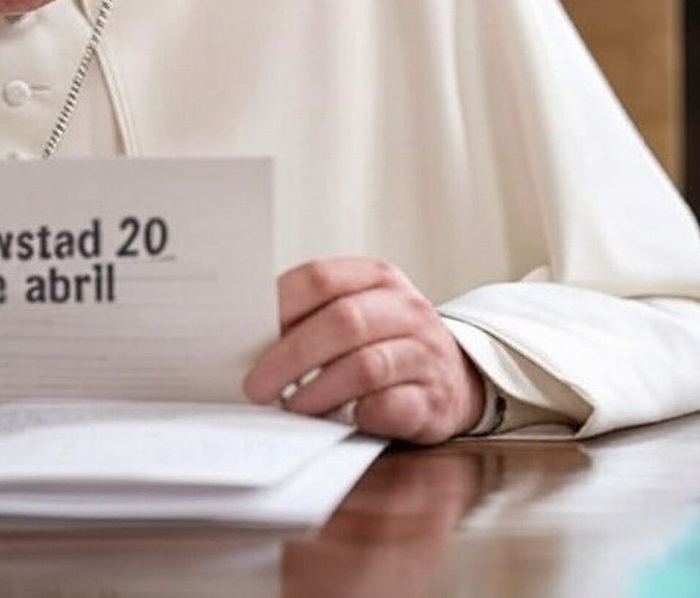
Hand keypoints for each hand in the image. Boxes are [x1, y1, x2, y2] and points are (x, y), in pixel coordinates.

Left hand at [243, 257, 485, 443]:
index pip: (321, 278)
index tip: (244, 336)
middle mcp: (406, 309)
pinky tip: (340, 421)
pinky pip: (392, 406)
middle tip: (257, 386)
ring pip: (365, 366)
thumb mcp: (357, 314)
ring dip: (318, 391)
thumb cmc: (386, 344)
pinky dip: (359, 415)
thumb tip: (249, 340)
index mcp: (377, 278)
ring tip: (291, 408)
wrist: (455, 378)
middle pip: (342, 322)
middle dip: (291, 356)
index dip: (279, 306)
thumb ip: (312, 317)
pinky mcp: (436, 399)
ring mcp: (426, 353)